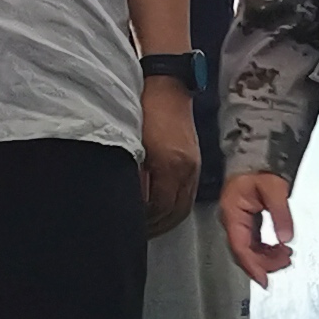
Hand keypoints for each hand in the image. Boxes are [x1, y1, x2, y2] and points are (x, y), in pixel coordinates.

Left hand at [139, 75, 200, 237]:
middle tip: (136, 235)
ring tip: (148, 226)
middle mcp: (186, 168)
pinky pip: (187, 194)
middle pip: (175, 212)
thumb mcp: (130, 141)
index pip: (160, 207)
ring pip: (183, 206)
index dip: (144, 221)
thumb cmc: (143, 108)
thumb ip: (130, 172)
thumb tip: (125, 198)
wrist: (166, 83)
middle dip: (156, 227)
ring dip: (166, 220)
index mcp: (171, 164)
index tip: (128, 228)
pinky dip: (174, 207)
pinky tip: (161, 209)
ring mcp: (193, 165)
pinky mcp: (193, 161)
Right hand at [223, 170, 295, 282]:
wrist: (257, 156)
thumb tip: (286, 238)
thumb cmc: (260, 167)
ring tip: (286, 256)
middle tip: (285, 263)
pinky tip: (279, 249)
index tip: (264, 280)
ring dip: (266, 257)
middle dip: (264, 263)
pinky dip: (266, 249)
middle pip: (244, 252)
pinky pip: (253, 242)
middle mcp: (232, 220)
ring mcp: (238, 221)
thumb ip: (281, 215)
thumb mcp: (275, 189)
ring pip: (249, 249)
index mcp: (233, 213)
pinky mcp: (246, 221)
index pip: (240, 247)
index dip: (252, 266)